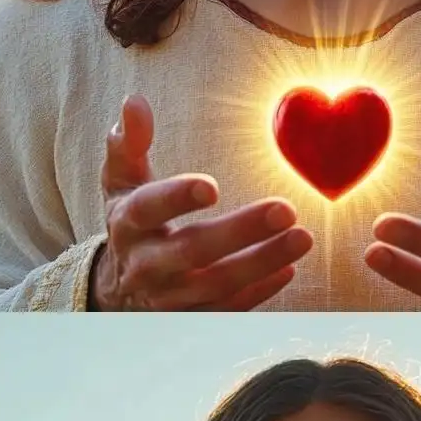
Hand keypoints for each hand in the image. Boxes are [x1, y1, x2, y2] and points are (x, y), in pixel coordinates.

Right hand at [90, 96, 309, 310]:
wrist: (117, 285)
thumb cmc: (131, 219)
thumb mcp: (121, 181)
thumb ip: (129, 143)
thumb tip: (135, 101)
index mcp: (127, 223)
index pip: (148, 209)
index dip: (176, 198)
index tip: (211, 186)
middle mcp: (144, 264)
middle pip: (191, 251)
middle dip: (240, 232)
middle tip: (285, 209)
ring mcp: (168, 297)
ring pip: (216, 285)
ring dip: (261, 263)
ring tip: (303, 238)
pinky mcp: (189, 318)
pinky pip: (227, 310)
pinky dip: (259, 293)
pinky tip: (288, 269)